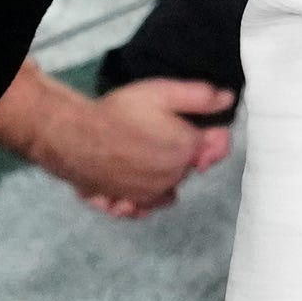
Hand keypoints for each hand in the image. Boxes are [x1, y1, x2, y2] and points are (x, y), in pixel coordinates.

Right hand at [45, 78, 234, 215]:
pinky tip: (128, 185)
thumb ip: (201, 97)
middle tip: (158, 132)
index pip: (214, 149)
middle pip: (186, 168)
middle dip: (180, 153)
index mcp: (185, 152)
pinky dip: (137, 201)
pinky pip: (139, 208)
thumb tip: (229, 100)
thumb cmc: (120, 112)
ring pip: (165, 190)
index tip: (195, 125)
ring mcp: (145, 196)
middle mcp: (170, 180)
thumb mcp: (164, 92)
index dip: (209, 135)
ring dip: (160, 179)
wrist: (72, 136)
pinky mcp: (121, 204)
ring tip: (140, 157)